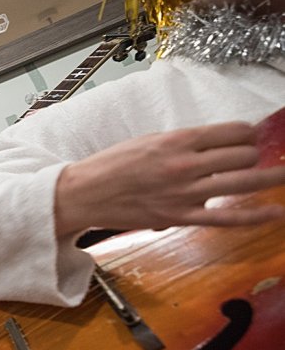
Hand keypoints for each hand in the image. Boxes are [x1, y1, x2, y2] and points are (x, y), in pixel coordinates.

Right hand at [54, 122, 284, 235]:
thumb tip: (220, 145)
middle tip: (252, 157)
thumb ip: (185, 143)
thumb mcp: (149, 141)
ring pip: (243, 182)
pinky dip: (257, 216)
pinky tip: (277, 212)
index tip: (249, 137)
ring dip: (272, 177)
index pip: (233, 132)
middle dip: (254, 155)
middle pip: (243, 155)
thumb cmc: (112, 165)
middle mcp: (185, 165)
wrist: (83, 194)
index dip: (248, 133)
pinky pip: (227, 218)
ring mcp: (185, 193)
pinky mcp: (180, 217)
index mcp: (177, 140)